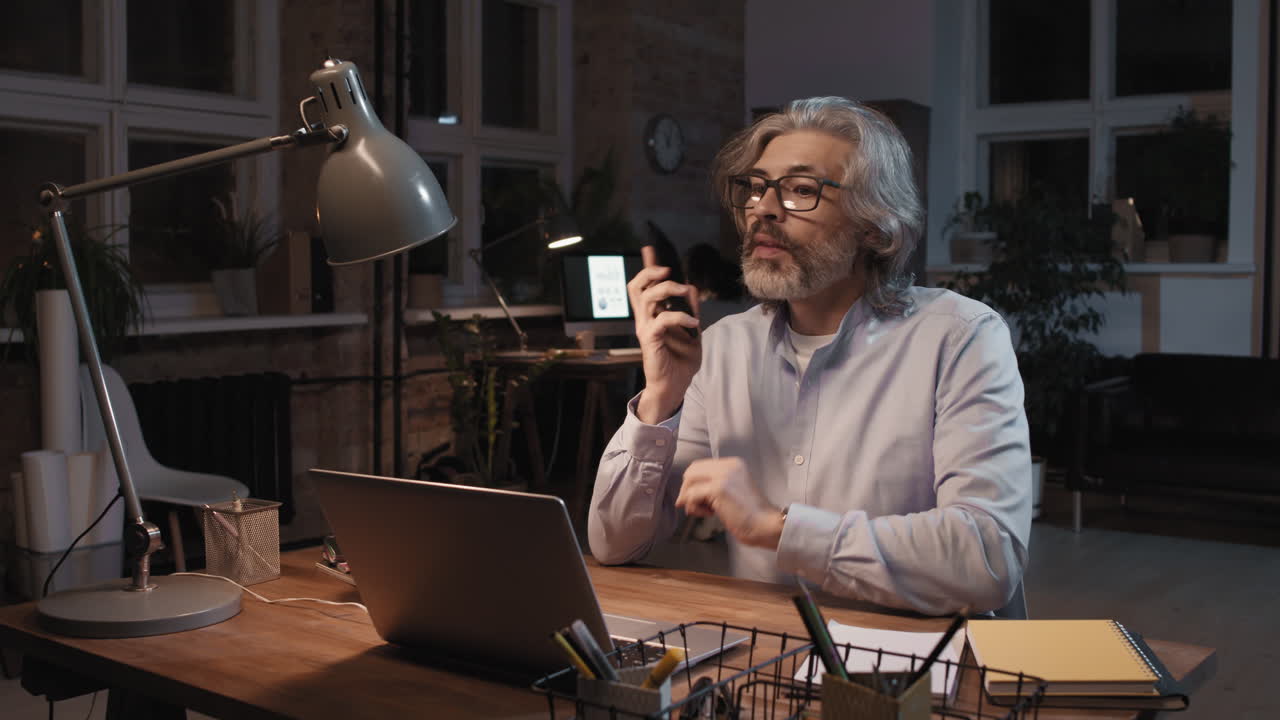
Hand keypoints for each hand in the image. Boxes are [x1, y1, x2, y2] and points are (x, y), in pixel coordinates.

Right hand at [628, 245, 700, 422]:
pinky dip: (680, 317)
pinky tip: (694, 324)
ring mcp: (645, 329)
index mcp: (652, 315)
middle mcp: (644, 319)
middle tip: (669, 271)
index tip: (650, 248)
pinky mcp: (650, 340)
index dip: (646, 266)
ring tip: (686, 294)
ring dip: (669, 290)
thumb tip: (691, 289)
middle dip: (651, 272)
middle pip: (636, 286)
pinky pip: (662, 320)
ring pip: (647, 297)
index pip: (643, 286)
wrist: (674, 386)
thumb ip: (690, 310)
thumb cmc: (680, 361)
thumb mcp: (691, 331)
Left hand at [677, 457, 783, 548]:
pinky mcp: (718, 489)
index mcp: (733, 464)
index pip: (701, 466)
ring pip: (690, 482)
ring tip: (705, 512)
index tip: (691, 499)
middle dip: (687, 490)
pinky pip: (692, 495)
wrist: (766, 525)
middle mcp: (728, 465)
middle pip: (692, 471)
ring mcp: (723, 476)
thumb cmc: (751, 515)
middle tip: (692, 506)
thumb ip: (715, 485)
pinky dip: (694, 507)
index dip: (692, 482)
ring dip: (691, 500)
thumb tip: (688, 493)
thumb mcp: (733, 491)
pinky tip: (709, 514)